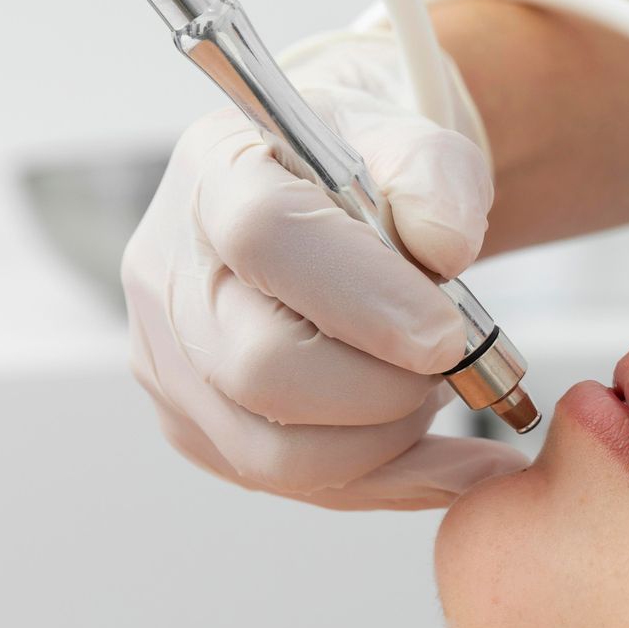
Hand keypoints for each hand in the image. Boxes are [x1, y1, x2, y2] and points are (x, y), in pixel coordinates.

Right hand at [122, 32, 524, 508]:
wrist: (337, 205)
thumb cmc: (372, 172)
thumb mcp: (416, 142)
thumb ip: (438, 178)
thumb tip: (445, 247)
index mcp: (217, 173)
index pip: (266, 239)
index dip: (364, 299)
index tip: (447, 335)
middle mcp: (170, 274)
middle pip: (262, 370)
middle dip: (384, 387)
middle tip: (448, 363)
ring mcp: (172, 363)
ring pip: (276, 454)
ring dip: (387, 441)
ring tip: (434, 392)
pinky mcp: (199, 429)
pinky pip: (298, 485)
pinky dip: (394, 480)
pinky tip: (458, 462)